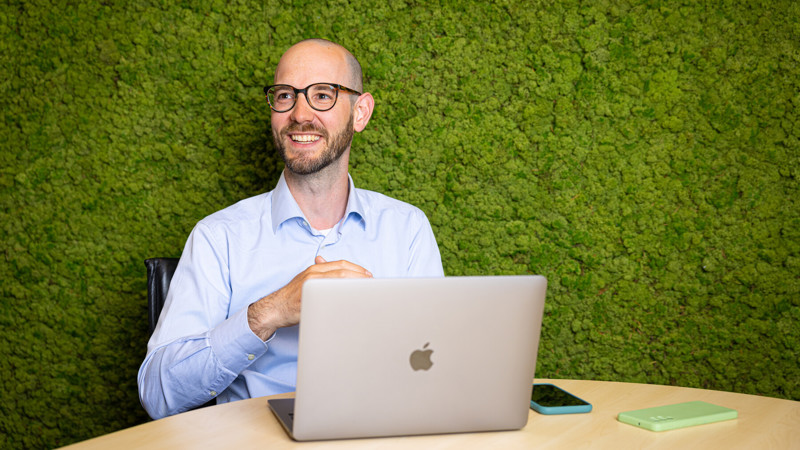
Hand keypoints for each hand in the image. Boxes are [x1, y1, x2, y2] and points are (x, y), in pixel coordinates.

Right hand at [247, 256, 371, 339]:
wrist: (274, 309)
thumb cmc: (291, 298)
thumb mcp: (305, 280)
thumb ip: (319, 274)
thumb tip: (327, 264)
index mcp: (315, 269)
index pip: (341, 264)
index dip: (357, 268)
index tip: (368, 275)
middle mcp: (313, 273)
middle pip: (342, 270)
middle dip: (360, 275)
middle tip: (371, 282)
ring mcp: (311, 285)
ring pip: (338, 279)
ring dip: (355, 283)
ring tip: (366, 289)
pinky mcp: (309, 297)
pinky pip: (330, 294)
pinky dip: (343, 295)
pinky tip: (352, 300)